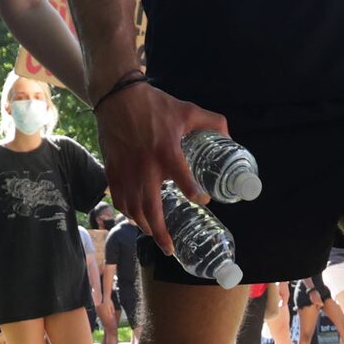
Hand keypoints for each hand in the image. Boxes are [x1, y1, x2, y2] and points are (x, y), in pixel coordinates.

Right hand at [97, 80, 228, 251]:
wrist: (118, 96)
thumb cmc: (155, 104)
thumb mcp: (188, 109)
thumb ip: (212, 123)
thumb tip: (231, 138)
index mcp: (167, 152)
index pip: (185, 182)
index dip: (196, 196)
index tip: (203, 200)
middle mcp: (145, 167)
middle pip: (151, 209)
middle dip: (161, 233)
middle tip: (171, 248)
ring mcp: (126, 171)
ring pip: (133, 209)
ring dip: (144, 226)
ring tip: (154, 235)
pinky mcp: (112, 170)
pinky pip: (118, 198)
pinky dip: (126, 212)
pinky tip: (134, 217)